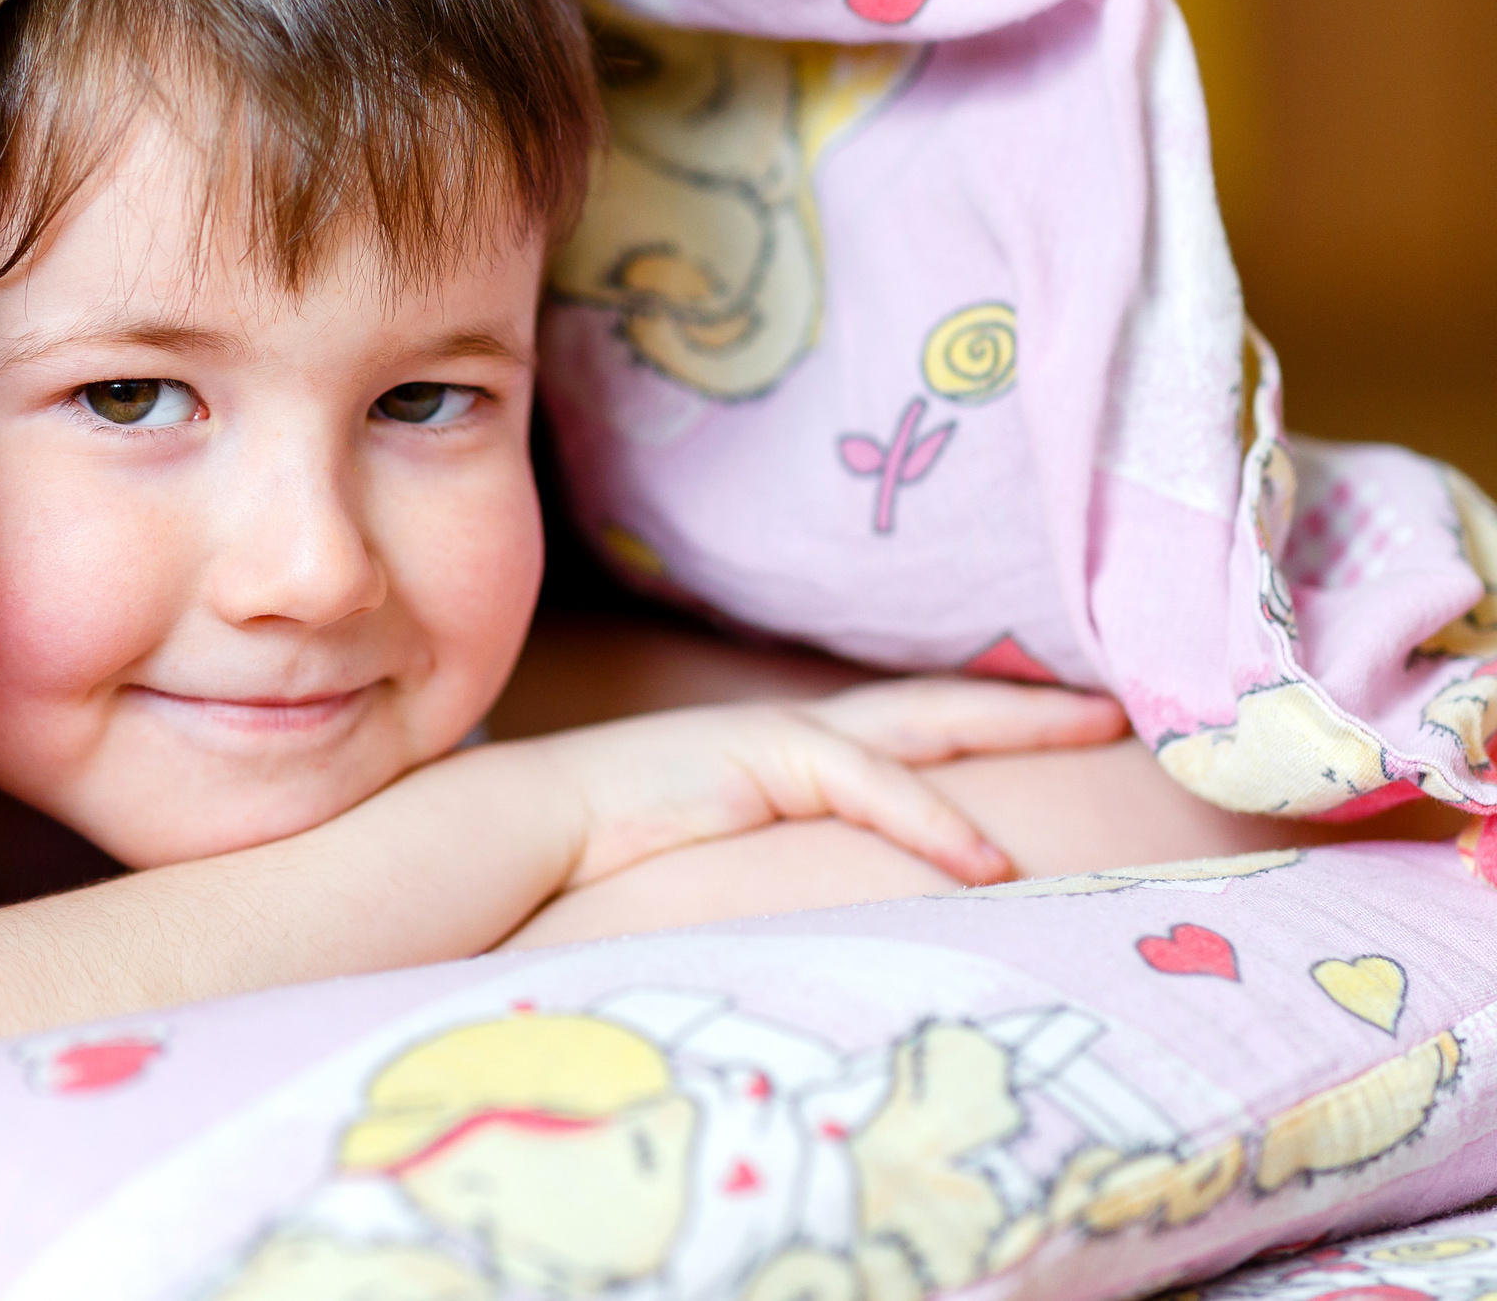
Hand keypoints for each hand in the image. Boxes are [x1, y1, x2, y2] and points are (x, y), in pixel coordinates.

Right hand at [529, 678, 1125, 890]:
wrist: (526, 826)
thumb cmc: (605, 857)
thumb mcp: (718, 864)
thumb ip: (779, 876)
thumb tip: (839, 934)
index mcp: (786, 758)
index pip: (904, 734)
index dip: (979, 727)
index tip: (1054, 729)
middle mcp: (796, 735)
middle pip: (938, 707)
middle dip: (1026, 706)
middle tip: (1114, 710)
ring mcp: (782, 738)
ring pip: (925, 721)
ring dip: (1013, 724)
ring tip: (1094, 732)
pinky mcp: (763, 758)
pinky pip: (868, 785)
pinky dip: (932, 820)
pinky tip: (988, 859)